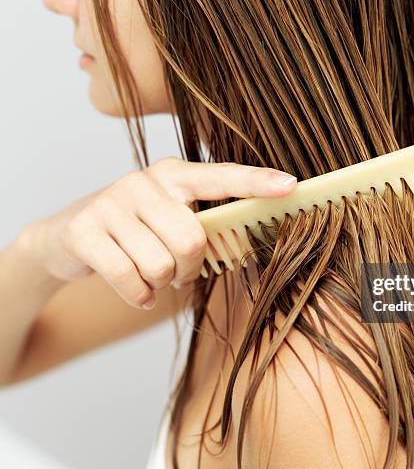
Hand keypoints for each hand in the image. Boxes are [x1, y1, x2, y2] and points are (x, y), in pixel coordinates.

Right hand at [26, 158, 295, 308]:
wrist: (65, 236)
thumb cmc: (135, 230)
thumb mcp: (169, 217)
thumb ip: (203, 223)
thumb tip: (246, 238)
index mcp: (174, 174)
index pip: (222, 177)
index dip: (257, 182)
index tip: (293, 186)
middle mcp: (143, 181)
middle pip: (192, 239)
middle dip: (189, 267)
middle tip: (178, 270)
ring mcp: (111, 202)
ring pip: (161, 264)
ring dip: (161, 282)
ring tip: (151, 274)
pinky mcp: (84, 230)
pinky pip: (129, 278)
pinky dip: (139, 294)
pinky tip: (137, 290)